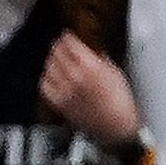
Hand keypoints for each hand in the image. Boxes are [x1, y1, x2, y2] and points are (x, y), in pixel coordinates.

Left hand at [40, 32, 142, 149]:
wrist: (116, 129)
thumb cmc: (121, 103)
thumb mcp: (116, 74)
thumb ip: (100, 60)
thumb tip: (91, 51)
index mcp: (92, 68)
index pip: (70, 43)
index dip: (67, 37)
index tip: (68, 35)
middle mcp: (76, 77)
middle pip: (56, 53)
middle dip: (58, 47)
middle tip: (61, 45)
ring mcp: (65, 90)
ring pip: (48, 67)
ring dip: (51, 61)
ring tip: (56, 60)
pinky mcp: (59, 102)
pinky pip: (45, 84)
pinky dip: (46, 77)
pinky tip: (52, 76)